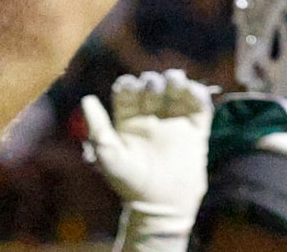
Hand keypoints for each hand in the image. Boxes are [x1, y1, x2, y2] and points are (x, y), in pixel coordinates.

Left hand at [78, 69, 214, 225]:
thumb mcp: (110, 157)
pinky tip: (192, 90)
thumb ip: (99, 129)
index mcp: (128, 123)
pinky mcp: (195, 131)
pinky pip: (200, 107)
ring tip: (174, 79)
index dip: (128, 85)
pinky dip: (198, 94)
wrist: (161, 206)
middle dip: (151, 81)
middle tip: (153, 86)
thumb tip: (87, 99)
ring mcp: (175, 123)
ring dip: (175, 81)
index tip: (129, 86)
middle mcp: (152, 119)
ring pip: (176, 92)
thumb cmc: (131, 184)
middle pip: (152, 88)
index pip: (127, 93)